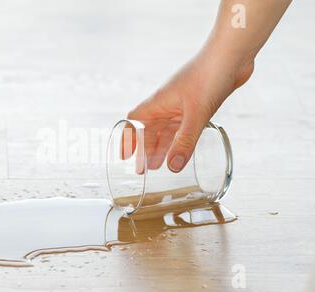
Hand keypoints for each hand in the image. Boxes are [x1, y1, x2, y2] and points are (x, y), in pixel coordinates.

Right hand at [127, 49, 253, 172]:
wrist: (232, 55)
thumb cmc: (208, 76)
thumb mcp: (196, 114)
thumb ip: (185, 141)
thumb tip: (172, 167)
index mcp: (158, 103)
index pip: (134, 122)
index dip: (129, 139)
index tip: (126, 156)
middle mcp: (167, 104)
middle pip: (150, 130)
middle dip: (147, 149)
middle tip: (146, 169)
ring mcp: (183, 105)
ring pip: (168, 130)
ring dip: (164, 146)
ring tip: (162, 165)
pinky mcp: (198, 105)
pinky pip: (184, 126)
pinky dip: (181, 139)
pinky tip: (184, 148)